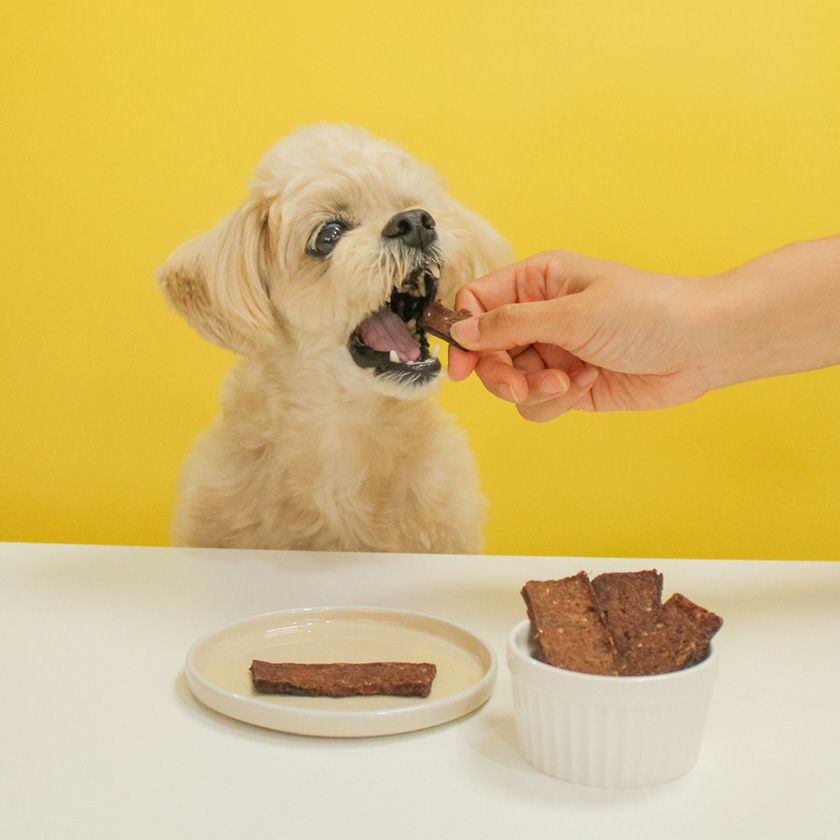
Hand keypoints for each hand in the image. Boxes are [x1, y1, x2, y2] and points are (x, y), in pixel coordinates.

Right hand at [448, 251, 710, 420]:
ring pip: (509, 381)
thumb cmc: (645, 312)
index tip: (462, 366)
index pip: (478, 304)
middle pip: (488, 350)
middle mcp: (539, 317)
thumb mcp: (572, 313)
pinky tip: (586, 384)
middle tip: (518, 386)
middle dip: (500, 372)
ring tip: (566, 383)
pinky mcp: (569, 386)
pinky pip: (537, 403)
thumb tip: (460, 330)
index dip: (463, 334)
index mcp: (537, 282)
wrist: (701, 346)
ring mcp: (553, 353)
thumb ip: (511, 324)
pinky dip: (555, 400)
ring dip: (532, 388)